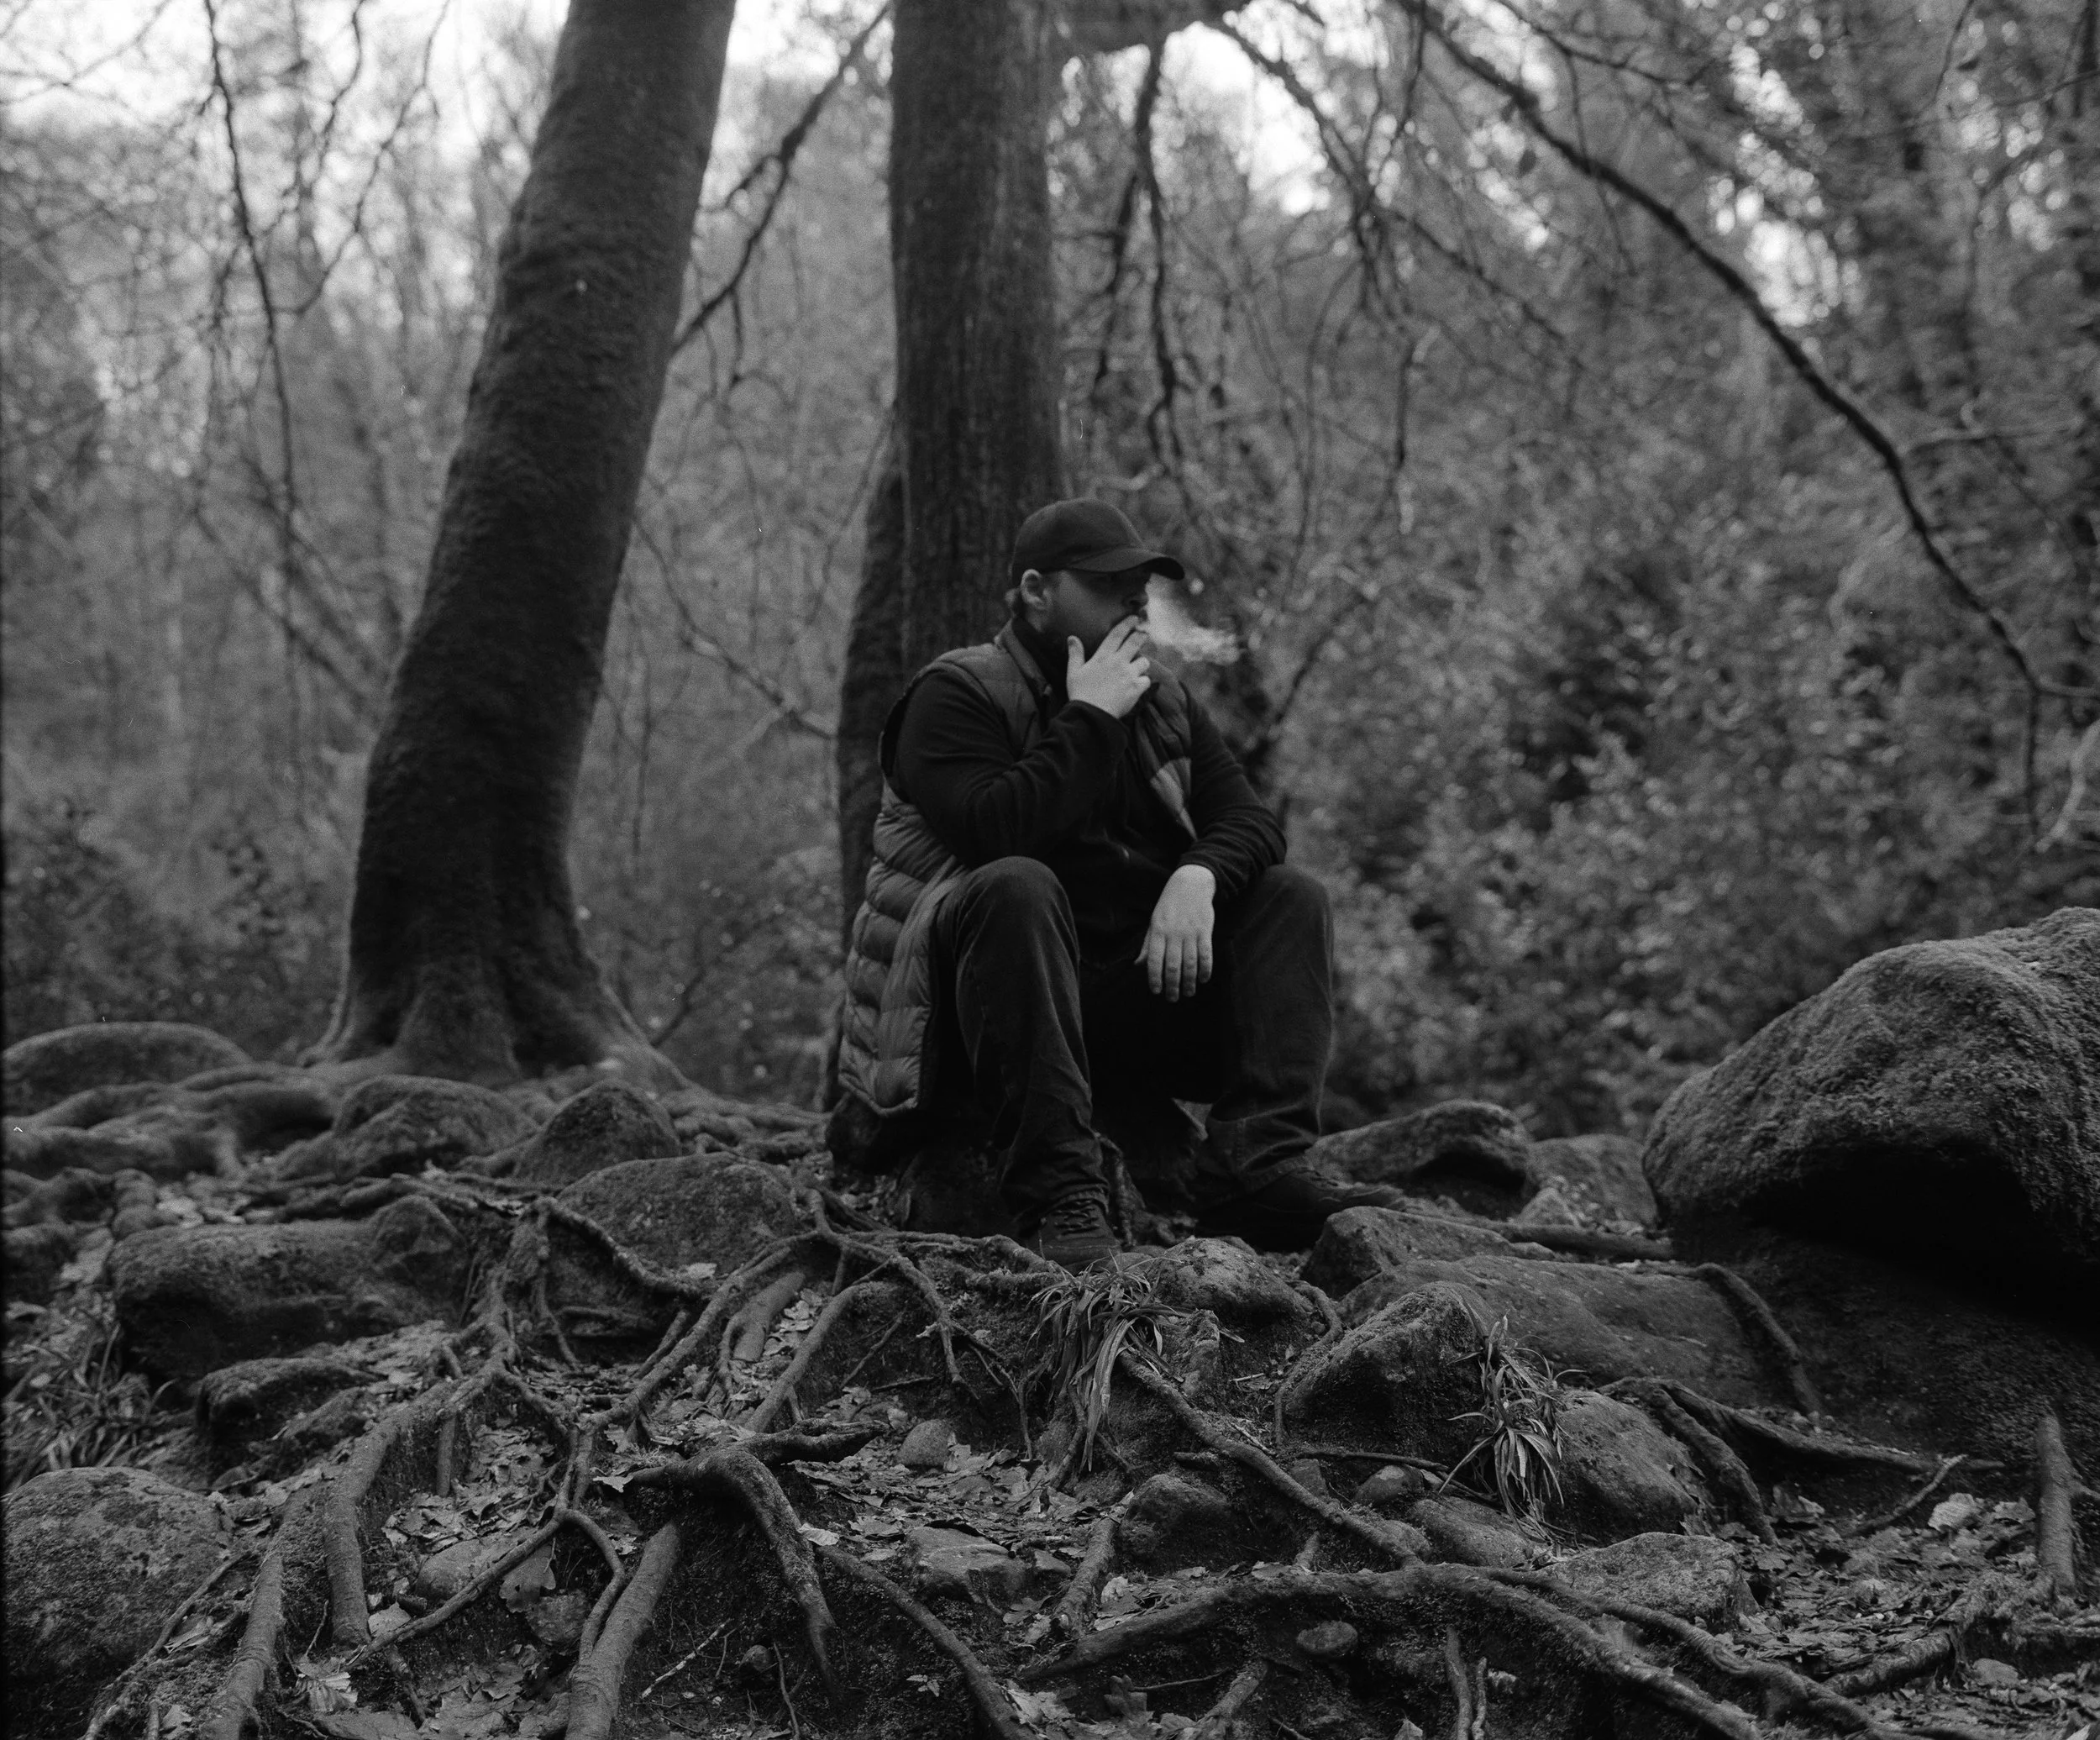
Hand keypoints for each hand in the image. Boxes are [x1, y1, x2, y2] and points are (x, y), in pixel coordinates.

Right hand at [1066, 618, 1151, 719]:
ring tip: (1138, 666)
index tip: (1134, 618)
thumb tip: (1072, 638)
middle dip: (1141, 636)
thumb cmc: (1080, 693)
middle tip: (1144, 634)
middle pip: (1136, 642)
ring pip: (1144, 661)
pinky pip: (1146, 680)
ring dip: (1142, 663)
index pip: (1117, 634)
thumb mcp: (1073, 672)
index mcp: (1103, 656)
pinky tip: (1138, 684)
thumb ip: (1075, 654)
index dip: (1127, 624)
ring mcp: (1129, 675)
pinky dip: (1143, 681)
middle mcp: (1119, 662)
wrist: (1091, 715)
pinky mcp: (1136, 688)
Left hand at [1140, 865, 1215, 999]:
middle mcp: (1173, 933)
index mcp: (1158, 931)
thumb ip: (1148, 945)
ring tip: (1188, 993)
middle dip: (1172, 985)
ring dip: (1189, 981)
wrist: (1190, 884)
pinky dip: (1205, 969)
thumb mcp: (1154, 922)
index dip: (1154, 978)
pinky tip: (1203, 979)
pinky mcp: (1205, 931)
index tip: (1156, 991)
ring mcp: (1190, 932)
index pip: (1154, 960)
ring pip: (1190, 963)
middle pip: (1173, 965)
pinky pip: (1206, 954)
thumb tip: (1137, 965)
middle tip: (1172, 999)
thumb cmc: (1169, 906)